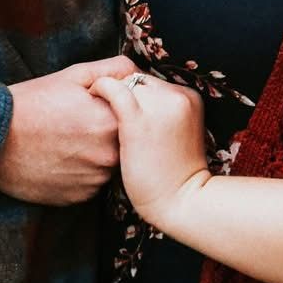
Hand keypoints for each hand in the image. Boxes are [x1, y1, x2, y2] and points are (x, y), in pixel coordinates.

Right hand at [0, 55, 137, 205]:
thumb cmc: (32, 102)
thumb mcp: (73, 76)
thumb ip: (114, 71)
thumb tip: (138, 74)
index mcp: (112, 123)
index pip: (133, 119)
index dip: (115, 111)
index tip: (95, 107)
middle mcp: (108, 157)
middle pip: (122, 145)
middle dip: (106, 135)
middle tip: (76, 125)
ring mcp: (92, 180)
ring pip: (106, 166)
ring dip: (94, 156)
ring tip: (65, 142)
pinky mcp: (77, 198)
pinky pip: (90, 184)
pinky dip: (80, 174)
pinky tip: (59, 160)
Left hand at [90, 69, 210, 232]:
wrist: (181, 201)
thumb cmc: (173, 175)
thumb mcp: (179, 134)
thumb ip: (167, 112)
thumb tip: (145, 100)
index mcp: (189, 98)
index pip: (154, 83)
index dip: (136, 95)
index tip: (122, 110)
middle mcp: (177, 96)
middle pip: (141, 80)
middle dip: (124, 92)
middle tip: (108, 113)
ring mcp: (159, 106)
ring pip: (127, 82)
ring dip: (110, 92)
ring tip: (96, 110)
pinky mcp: (137, 119)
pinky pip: (113, 89)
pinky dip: (101, 88)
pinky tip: (93, 98)